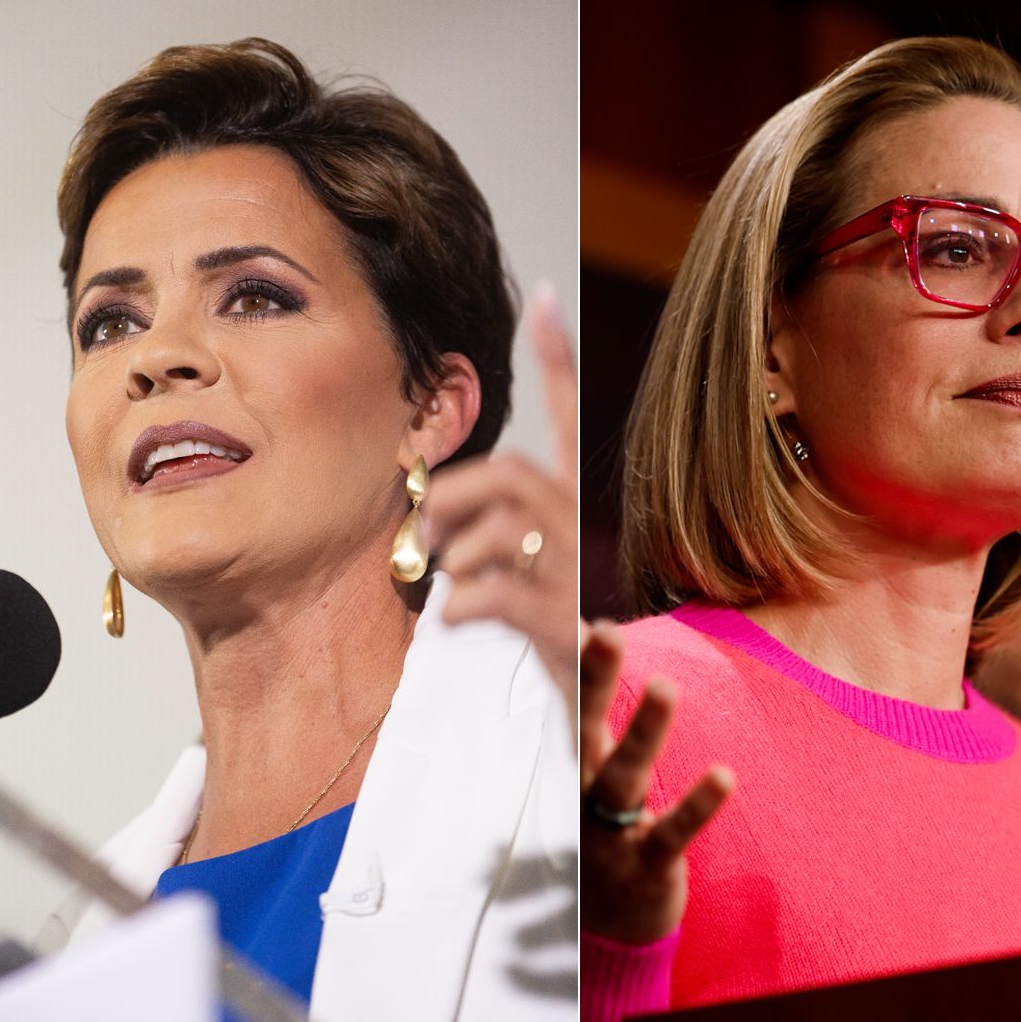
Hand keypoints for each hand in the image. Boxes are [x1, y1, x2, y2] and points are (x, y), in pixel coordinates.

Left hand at [426, 286, 579, 716]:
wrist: (597, 722)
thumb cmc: (550, 643)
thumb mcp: (524, 577)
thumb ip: (485, 538)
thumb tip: (423, 518)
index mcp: (574, 514)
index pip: (569, 422)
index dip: (558, 361)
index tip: (544, 300)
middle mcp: (581, 536)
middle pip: (511, 473)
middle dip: (451, 497)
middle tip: (423, 538)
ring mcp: (575, 581)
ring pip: (500, 528)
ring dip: (453, 556)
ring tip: (446, 587)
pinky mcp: (561, 631)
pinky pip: (494, 592)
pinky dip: (460, 606)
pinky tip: (457, 623)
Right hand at [579, 620, 732, 942]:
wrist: (605, 934)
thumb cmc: (602, 833)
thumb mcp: (590, 776)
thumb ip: (589, 712)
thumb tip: (583, 632)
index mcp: (575, 767)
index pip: (569, 704)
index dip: (571, 662)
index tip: (574, 612)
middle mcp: (583, 795)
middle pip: (586, 729)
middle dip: (595, 681)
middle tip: (606, 632)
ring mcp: (610, 833)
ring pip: (624, 776)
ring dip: (645, 732)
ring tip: (668, 685)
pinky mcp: (645, 866)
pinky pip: (671, 833)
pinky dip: (696, 806)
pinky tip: (724, 776)